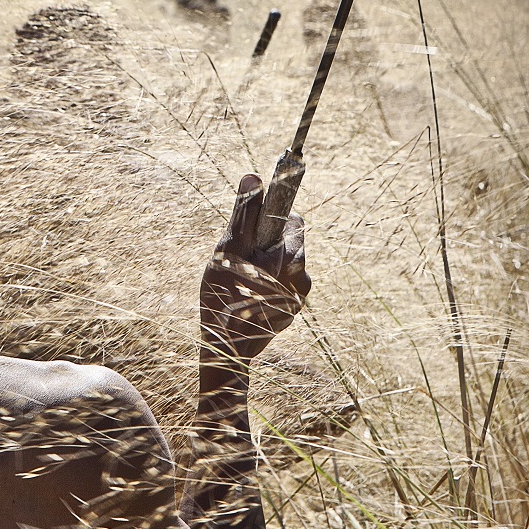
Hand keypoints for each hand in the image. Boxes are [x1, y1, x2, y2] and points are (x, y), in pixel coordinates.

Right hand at [200, 174, 310, 362]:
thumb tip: (253, 177)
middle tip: (239, 258)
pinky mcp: (290, 315)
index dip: (271, 217)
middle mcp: (303, 278)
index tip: (254, 223)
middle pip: (288, 244)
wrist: (227, 351)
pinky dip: (266, 287)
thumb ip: (243, 214)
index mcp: (293, 258)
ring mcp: (298, 300)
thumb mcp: (230, 250)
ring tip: (240, 281)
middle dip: (265, 245)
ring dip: (265, 267)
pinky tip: (245, 298)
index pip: (293, 220)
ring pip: (284, 267)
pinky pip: (280, 289)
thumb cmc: (224, 296)